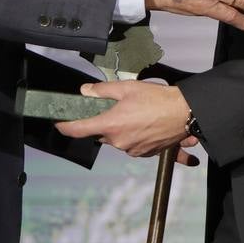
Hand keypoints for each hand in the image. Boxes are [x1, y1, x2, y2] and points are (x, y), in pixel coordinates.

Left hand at [55, 80, 199, 164]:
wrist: (184, 113)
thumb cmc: (158, 99)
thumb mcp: (127, 88)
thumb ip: (102, 91)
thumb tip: (85, 91)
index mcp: (111, 125)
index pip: (78, 130)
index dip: (65, 127)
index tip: (59, 124)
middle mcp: (118, 141)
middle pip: (100, 134)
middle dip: (102, 122)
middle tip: (114, 109)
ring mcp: (131, 150)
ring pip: (116, 139)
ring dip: (119, 129)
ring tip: (135, 114)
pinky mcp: (144, 154)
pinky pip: (130, 144)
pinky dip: (132, 135)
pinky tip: (143, 124)